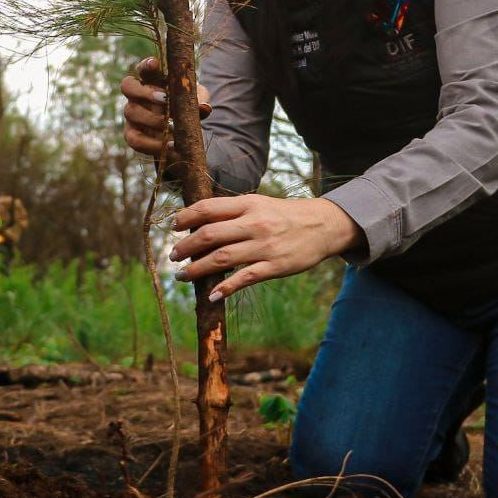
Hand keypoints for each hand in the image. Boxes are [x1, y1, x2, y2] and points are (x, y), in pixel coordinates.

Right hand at [121, 57, 210, 156]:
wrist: (181, 135)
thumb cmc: (186, 109)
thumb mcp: (196, 102)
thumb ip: (200, 100)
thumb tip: (204, 108)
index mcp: (152, 80)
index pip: (144, 68)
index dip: (146, 65)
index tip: (155, 64)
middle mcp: (137, 95)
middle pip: (128, 86)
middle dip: (145, 92)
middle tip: (165, 99)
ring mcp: (132, 114)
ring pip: (131, 112)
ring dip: (152, 119)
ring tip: (171, 126)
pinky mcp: (132, 134)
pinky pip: (134, 139)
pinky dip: (151, 143)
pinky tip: (168, 145)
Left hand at [169, 195, 364, 300]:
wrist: (324, 225)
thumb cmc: (286, 215)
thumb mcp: (260, 203)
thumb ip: (233, 211)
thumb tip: (200, 222)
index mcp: (248, 204)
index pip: (207, 208)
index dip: (185, 217)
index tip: (174, 227)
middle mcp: (254, 223)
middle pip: (208, 235)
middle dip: (185, 247)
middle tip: (173, 255)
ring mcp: (264, 246)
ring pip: (221, 258)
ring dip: (196, 269)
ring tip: (182, 275)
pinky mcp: (275, 266)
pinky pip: (244, 278)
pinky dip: (224, 288)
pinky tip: (211, 294)